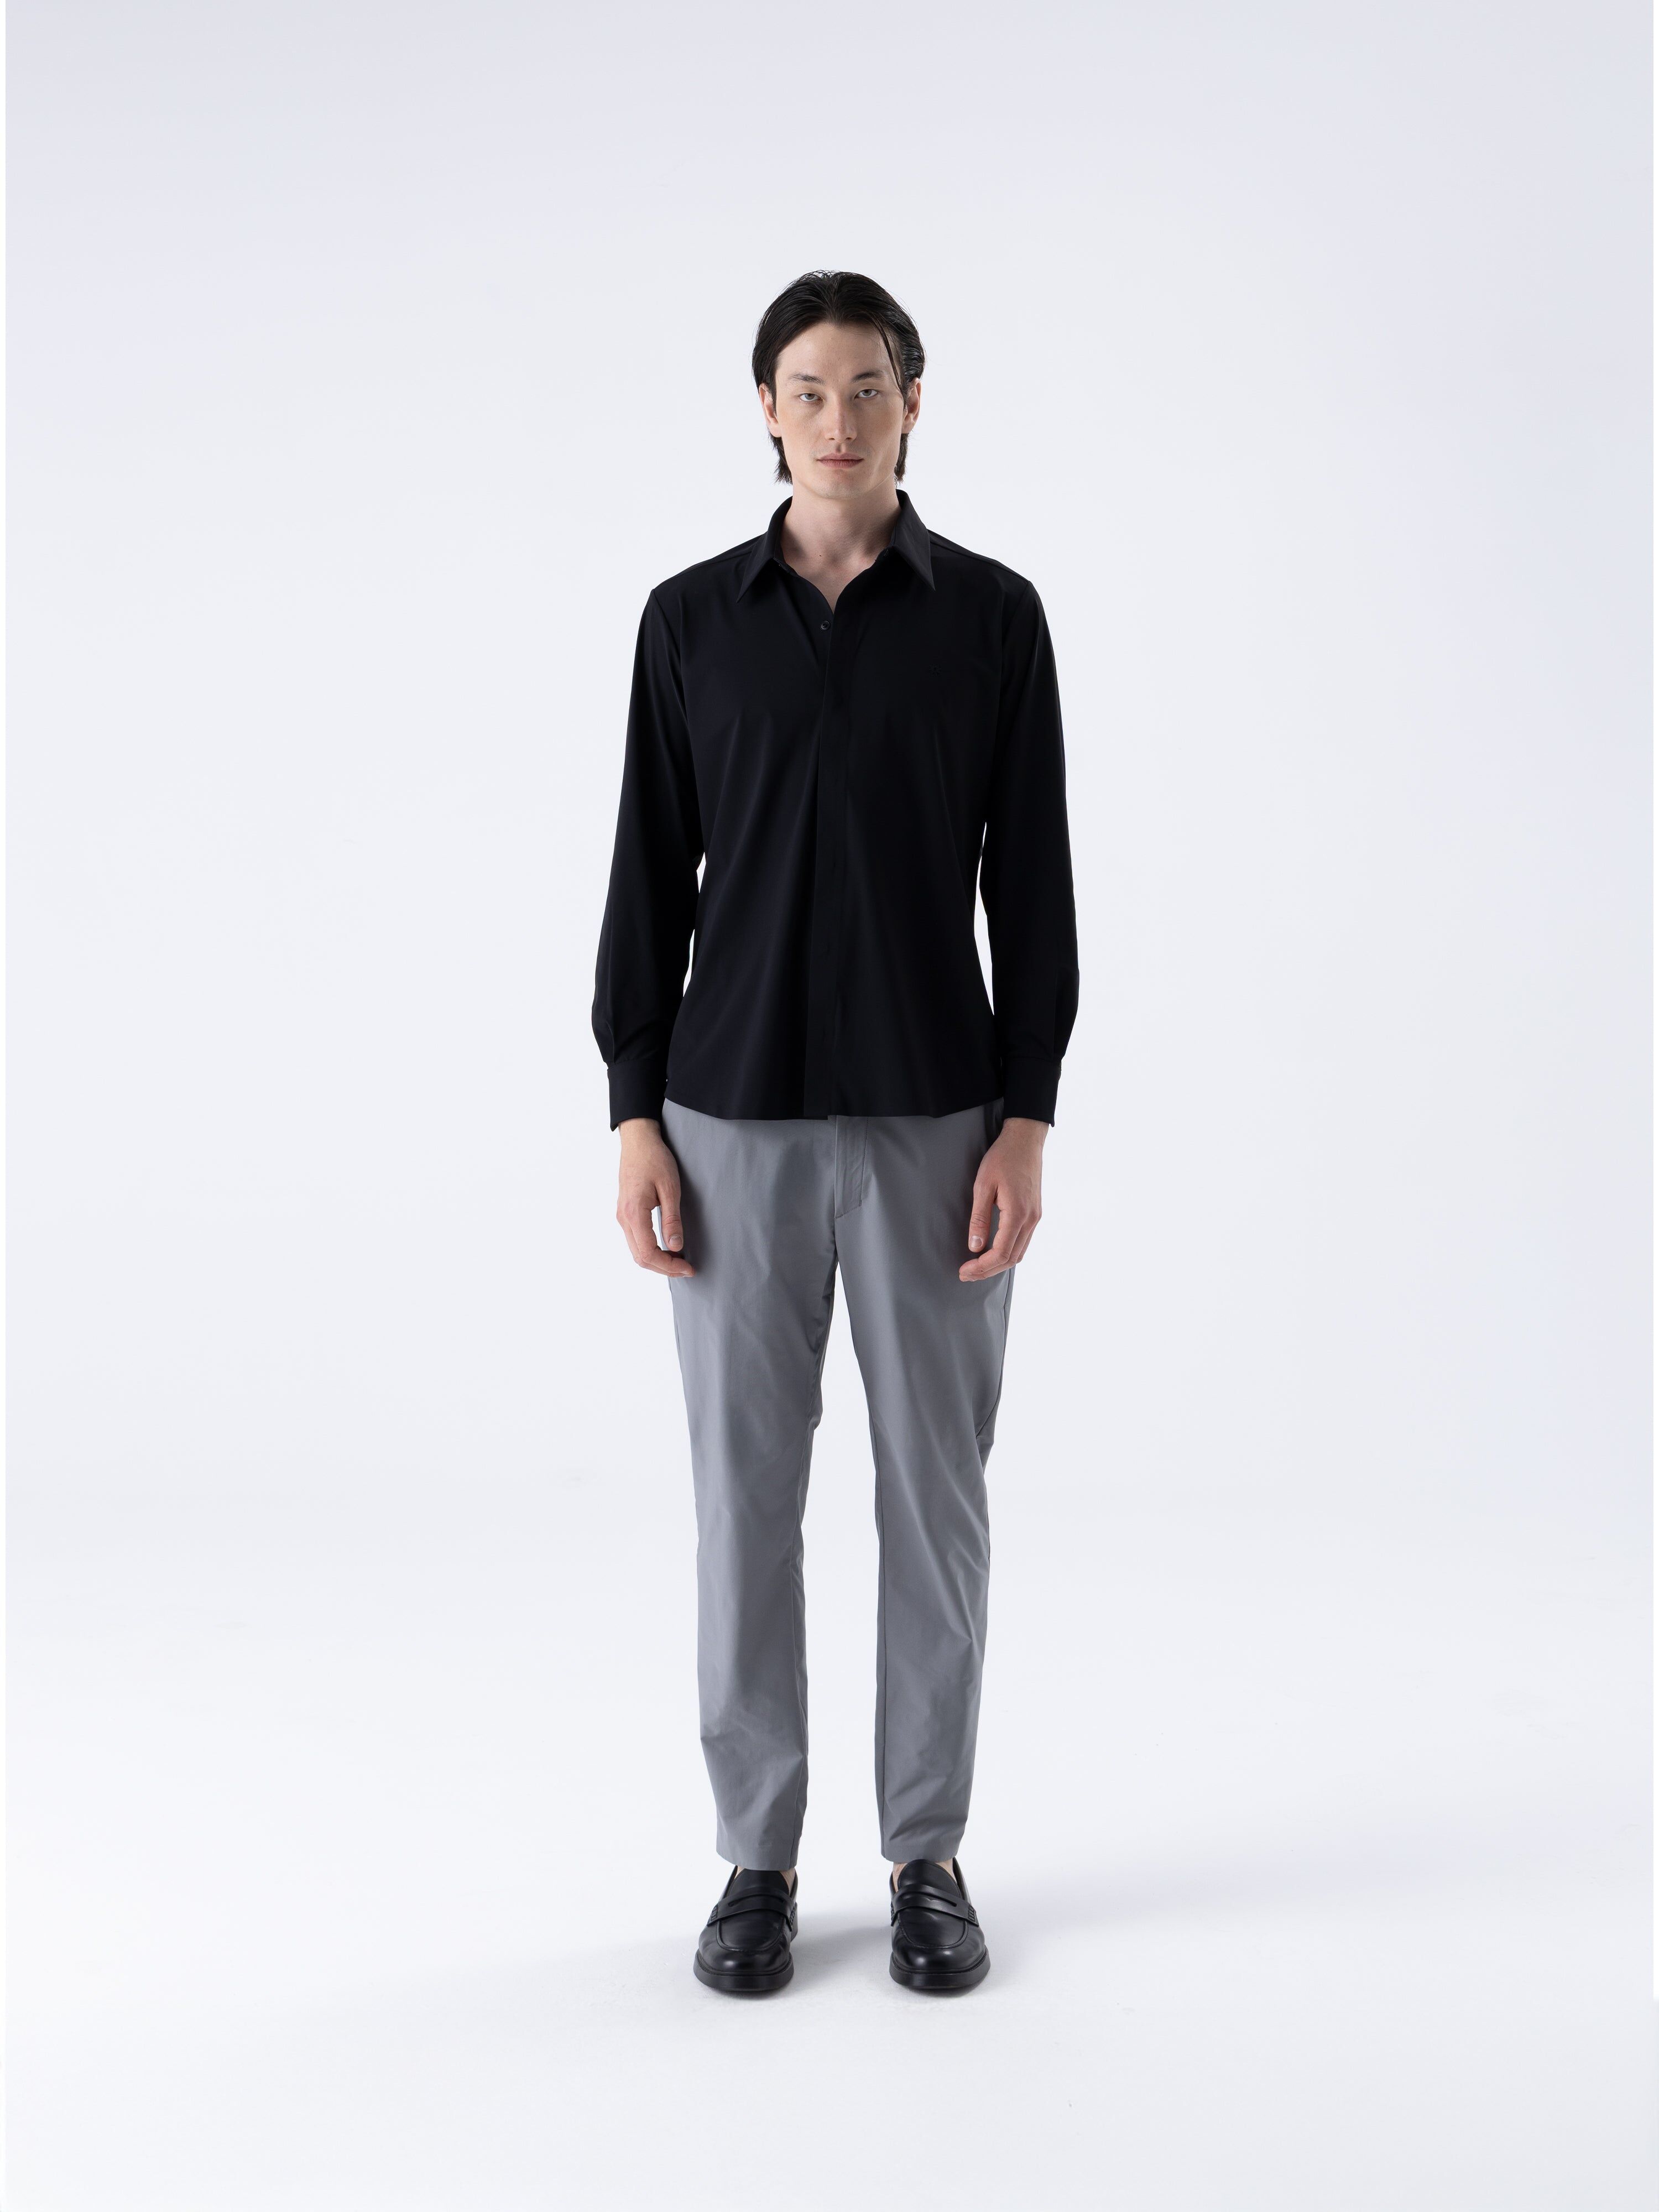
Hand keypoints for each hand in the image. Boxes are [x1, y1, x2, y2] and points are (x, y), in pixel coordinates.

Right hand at [615, 1117, 695, 1276]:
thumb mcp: (670, 1188)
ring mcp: (622, 1216)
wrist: (638, 1141)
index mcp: (634, 1213)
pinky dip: (651, 1250)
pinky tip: (667, 1248)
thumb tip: (676, 1247)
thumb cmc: (655, 1159)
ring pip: (636, 1251)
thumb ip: (672, 1220)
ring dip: (657, 1261)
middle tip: (687, 1269)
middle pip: (640, 1258)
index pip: (648, 1253)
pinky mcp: (625, 1213)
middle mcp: (623, 1218)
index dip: (668, 1266)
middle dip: (664, 1268)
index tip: (688, 1268)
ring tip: (679, 1262)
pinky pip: (635, 1241)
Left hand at [959, 1115, 1046, 1281]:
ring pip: (1019, 1253)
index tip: (964, 1270)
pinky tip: (993, 1252)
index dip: (982, 1267)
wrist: (1025, 1140)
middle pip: (1011, 1258)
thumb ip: (979, 1218)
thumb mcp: (983, 1185)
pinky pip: (1023, 1242)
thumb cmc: (1002, 1158)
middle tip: (965, 1273)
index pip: (1001, 1253)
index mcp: (1018, 1214)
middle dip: (988, 1270)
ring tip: (976, 1267)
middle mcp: (1031, 1219)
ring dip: (998, 1264)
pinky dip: (1008, 1253)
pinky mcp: (1035, 1213)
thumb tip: (975, 1246)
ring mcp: (1035, 1217)